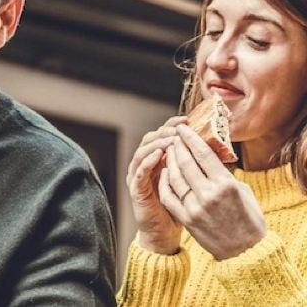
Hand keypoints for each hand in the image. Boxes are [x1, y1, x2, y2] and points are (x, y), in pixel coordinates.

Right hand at [127, 116, 186, 254]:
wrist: (166, 234)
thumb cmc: (183, 210)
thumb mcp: (194, 184)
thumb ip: (199, 167)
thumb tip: (218, 148)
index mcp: (160, 161)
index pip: (163, 136)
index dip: (173, 126)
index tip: (188, 119)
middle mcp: (147, 165)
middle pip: (151, 139)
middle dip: (165, 131)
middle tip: (179, 126)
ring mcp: (139, 177)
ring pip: (143, 152)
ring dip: (157, 143)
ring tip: (171, 138)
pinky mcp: (136, 190)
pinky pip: (139, 172)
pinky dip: (148, 161)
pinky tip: (159, 154)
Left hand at [158, 125, 265, 259]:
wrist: (244, 251)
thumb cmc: (247, 218)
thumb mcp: (241, 190)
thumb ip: (224, 173)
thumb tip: (209, 155)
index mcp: (225, 184)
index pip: (203, 153)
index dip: (190, 138)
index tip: (182, 128)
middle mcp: (208, 194)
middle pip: (186, 162)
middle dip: (177, 146)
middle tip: (173, 136)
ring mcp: (195, 207)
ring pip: (174, 177)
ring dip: (169, 161)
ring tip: (168, 151)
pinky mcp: (186, 218)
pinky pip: (169, 195)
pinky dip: (165, 181)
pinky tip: (164, 172)